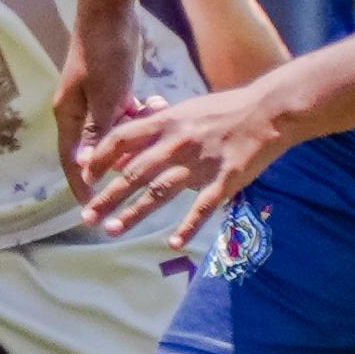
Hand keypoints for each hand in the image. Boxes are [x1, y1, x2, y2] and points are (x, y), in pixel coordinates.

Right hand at [54, 0, 140, 195]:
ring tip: (155, 143)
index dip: (82, 185)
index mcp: (69, 115)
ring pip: (115, 130)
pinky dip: (140, 113)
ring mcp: (95, 98)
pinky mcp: (112, 85)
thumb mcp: (103, 97)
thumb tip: (87, 167)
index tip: (92, 208)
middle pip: (95, 148)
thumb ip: (98, 131)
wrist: (109, 11)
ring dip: (134, 137)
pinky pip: (125, 111)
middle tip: (132, 185)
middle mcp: (78, 110)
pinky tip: (158, 108)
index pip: (73, 160)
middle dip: (114, 165)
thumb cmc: (103, 53)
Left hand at [80, 78, 303, 247]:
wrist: (269, 111)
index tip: (85, 178)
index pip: (122, 139)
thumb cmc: (226, 110)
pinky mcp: (225, 179)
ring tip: (112, 230)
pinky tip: (173, 243)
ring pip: (160, 191)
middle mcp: (178, 142)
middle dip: (107, 196)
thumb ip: (156, 129)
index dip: (100, 159)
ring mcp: (201, 162)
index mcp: (167, 122)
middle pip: (134, 172)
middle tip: (87, 218)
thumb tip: (125, 150)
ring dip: (134, 213)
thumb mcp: (186, 110)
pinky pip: (202, 207)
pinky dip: (187, 227)